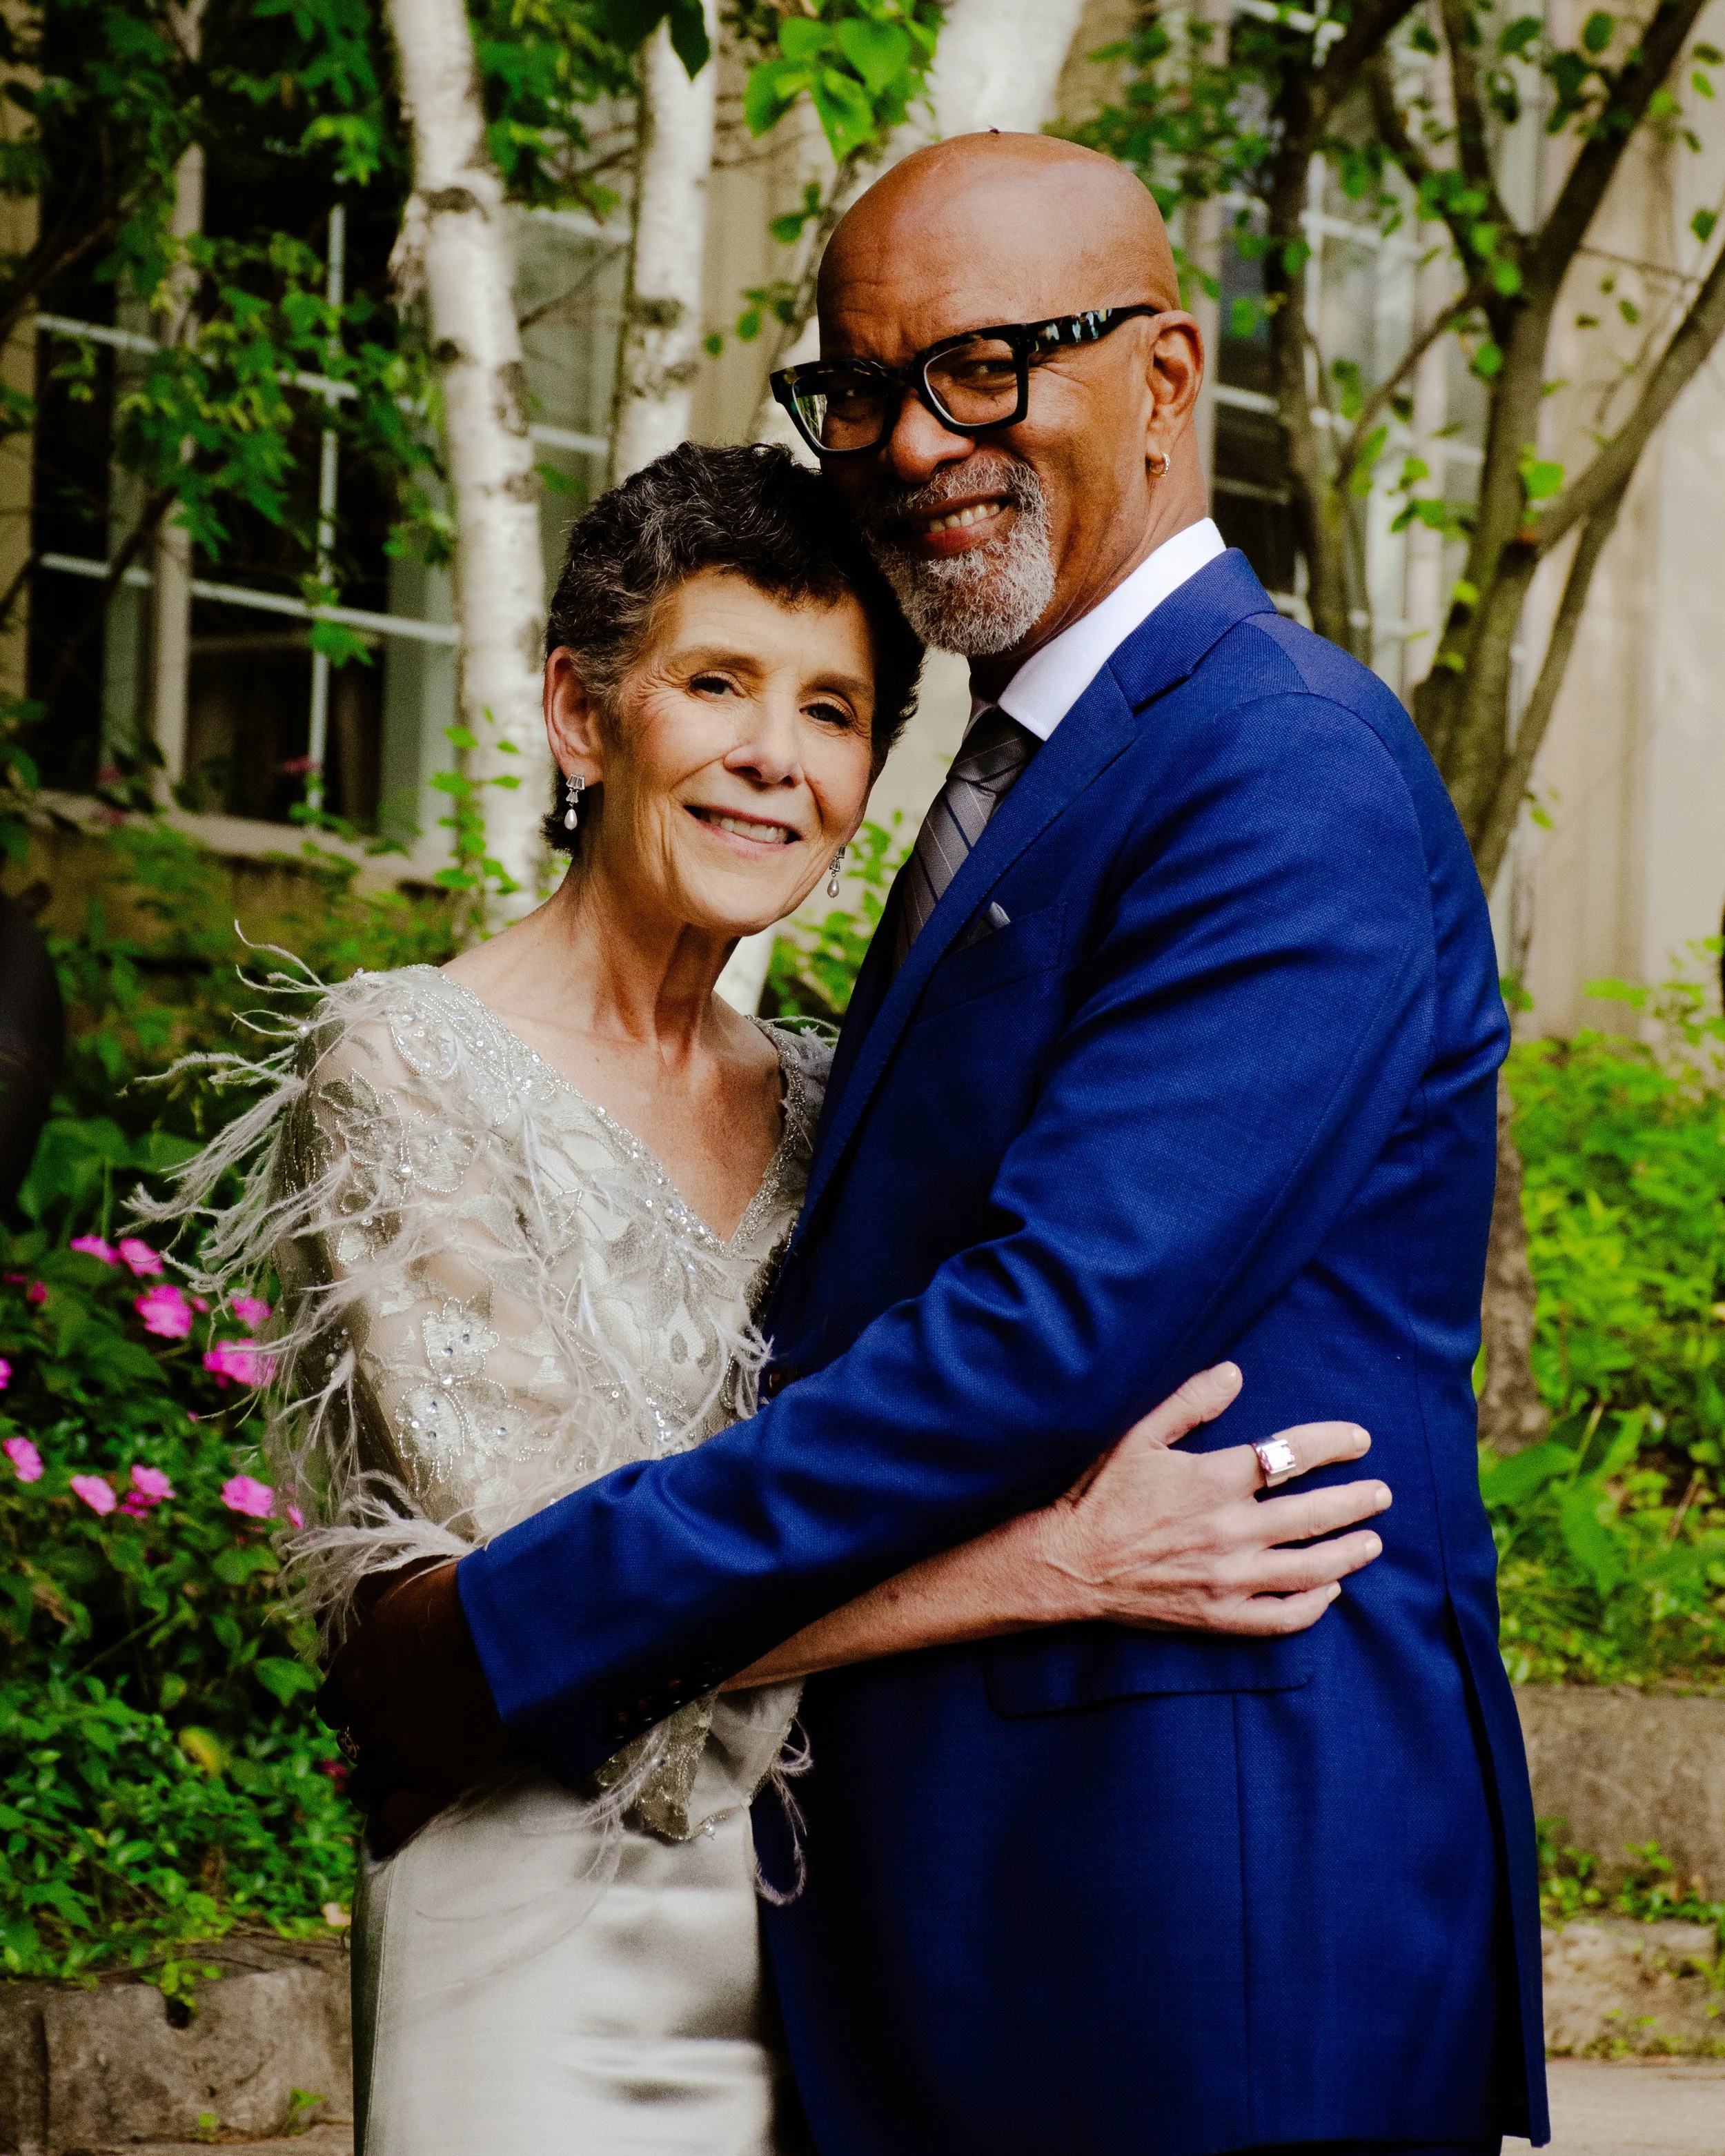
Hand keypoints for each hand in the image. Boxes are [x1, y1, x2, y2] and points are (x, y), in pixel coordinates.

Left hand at [318, 1560, 518, 1859]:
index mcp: (353, 1673)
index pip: (333, 1703)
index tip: (377, 1697)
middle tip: (399, 1729)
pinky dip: (387, 1832)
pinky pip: (395, 1823)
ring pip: (364, 1786)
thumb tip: (361, 1597)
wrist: (509, 1632)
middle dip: (369, 1738)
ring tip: (395, 1779)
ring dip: (375, 1782)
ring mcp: (397, 1755)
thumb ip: (373, 1592)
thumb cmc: (462, 1598)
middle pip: (350, 1744)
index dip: (355, 1702)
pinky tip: (383, 1839)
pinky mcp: (434, 1782)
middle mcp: (364, 1719)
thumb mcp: (406, 1580)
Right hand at [1031, 1363, 1389, 1635]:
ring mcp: (1229, 1578)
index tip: (1359, 1439)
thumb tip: (1235, 1373)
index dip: (1332, 1443)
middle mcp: (1230, 1530)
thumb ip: (1189, 1402)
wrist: (1068, 1563)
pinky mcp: (1220, 1616)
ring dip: (1349, 1553)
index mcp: (1214, 1480)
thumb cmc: (1101, 1495)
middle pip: (1314, 1514)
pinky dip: (1312, 1606)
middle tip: (1382, 1493)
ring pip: (1309, 1568)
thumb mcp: (1138, 1436)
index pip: (1291, 1455)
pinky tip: (1329, 1592)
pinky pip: (1281, 1618)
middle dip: (1357, 1501)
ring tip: (1373, 1541)